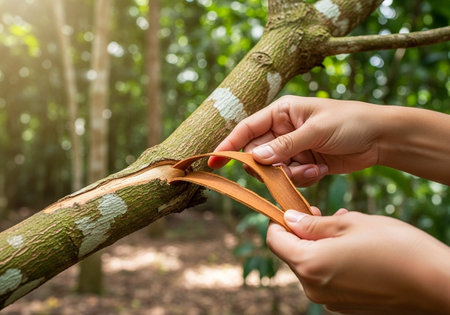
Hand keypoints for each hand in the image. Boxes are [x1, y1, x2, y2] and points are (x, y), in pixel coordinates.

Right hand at [209, 96, 382, 185]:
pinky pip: (291, 177)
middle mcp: (283, 130)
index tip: (214, 161)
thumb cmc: (350, 122)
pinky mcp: (304, 163)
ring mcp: (293, 148)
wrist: (379, 138)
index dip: (229, 144)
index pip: (247, 128)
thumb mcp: (316, 130)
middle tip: (286, 169)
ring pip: (275, 169)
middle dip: (270, 166)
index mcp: (282, 112)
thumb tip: (255, 158)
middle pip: (258, 153)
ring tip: (315, 166)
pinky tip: (322, 168)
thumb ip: (285, 146)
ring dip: (291, 174)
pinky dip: (304, 177)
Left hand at [267, 210, 449, 313]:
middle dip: (303, 233)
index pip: (274, 241)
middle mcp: (314, 288)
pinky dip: (333, 261)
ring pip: (311, 265)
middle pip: (292, 254)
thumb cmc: (394, 246)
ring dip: (320, 246)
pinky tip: (356, 250)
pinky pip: (328, 279)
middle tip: (325, 215)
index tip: (293, 210)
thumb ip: (313, 224)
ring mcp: (330, 300)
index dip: (279, 222)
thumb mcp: (350, 224)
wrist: (436, 284)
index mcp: (310, 265)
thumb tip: (288, 219)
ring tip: (346, 229)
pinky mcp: (346, 306)